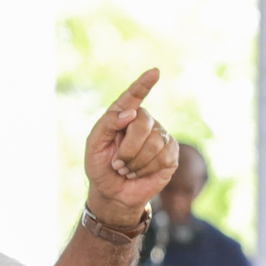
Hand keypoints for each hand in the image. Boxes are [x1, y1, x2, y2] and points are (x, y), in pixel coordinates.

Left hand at [82, 69, 175, 217]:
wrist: (114, 193)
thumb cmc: (101, 167)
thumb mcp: (94, 144)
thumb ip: (108, 123)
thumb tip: (131, 113)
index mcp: (123, 115)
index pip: (133, 96)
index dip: (144, 83)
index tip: (154, 72)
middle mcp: (144, 122)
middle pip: (143, 123)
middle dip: (128, 148)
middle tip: (119, 164)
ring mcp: (159, 136)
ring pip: (154, 143)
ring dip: (137, 162)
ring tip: (128, 169)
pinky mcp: (171, 153)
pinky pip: (164, 156)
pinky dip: (148, 169)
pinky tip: (141, 173)